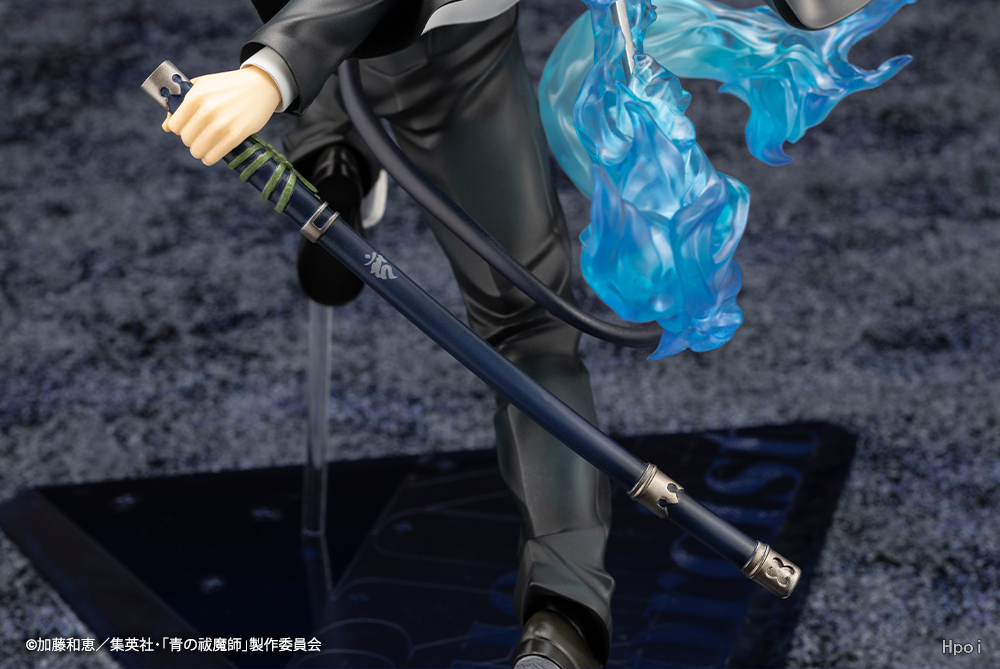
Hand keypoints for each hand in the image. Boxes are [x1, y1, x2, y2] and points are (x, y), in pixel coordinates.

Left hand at [161, 66, 281, 165]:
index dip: (180, 128)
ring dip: (201, 151)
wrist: (261, 86)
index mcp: (195, 96)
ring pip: (197, 150)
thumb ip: (182, 103)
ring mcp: (221, 124)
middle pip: (186, 139)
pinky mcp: (235, 135)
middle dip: (192, 139)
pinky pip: (213, 155)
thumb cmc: (228, 86)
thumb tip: (166, 127)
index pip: (175, 125)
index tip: (189, 126)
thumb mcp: (202, 86)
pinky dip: (210, 158)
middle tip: (202, 135)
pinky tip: (213, 153)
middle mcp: (206, 110)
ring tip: (207, 145)